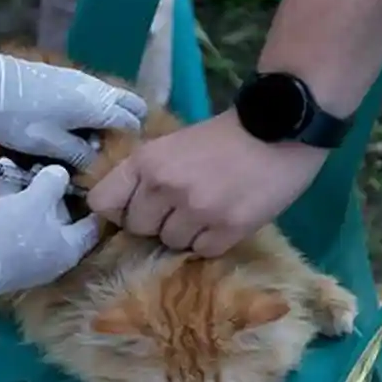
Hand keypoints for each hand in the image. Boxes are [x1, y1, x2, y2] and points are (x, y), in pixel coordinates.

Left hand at [0, 43, 147, 168]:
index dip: (131, 144)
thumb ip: (77, 155)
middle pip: (130, 104)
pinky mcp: (67, 77)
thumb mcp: (46, 145)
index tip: (119, 162)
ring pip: (112, 99)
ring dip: (110, 119)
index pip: (132, 122)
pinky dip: (96, 111)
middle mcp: (96, 88)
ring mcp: (82, 79)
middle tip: (110, 151)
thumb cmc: (17, 117)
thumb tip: (97, 163)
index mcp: (96, 105)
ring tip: (92, 145)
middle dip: (128, 126)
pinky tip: (77, 128)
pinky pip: (95, 95)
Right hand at [0, 160, 99, 327]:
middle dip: (51, 189)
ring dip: (25, 190)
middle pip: (61, 218)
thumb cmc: (6, 232)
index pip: (92, 226)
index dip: (93, 202)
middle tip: (44, 166)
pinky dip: (10, 201)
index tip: (91, 181)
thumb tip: (61, 174)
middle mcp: (52, 256)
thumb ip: (52, 183)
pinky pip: (15, 222)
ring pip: (33, 217)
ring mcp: (28, 256)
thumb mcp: (33, 200)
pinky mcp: (5, 252)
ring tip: (13, 165)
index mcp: (68, 249)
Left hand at [87, 110, 327, 257]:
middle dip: (156, 221)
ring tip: (209, 209)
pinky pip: (202, 252)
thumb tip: (123, 211)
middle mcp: (164, 187)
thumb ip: (146, 175)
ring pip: (170, 243)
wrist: (279, 129)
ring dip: (186, 233)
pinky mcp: (227, 229)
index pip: (102, 202)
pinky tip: (225, 218)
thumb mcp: (173, 145)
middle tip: (182, 206)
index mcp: (146, 161)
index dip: (117, 209)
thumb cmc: (223, 137)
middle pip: (138, 228)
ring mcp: (196, 210)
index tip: (134, 208)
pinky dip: (212, 241)